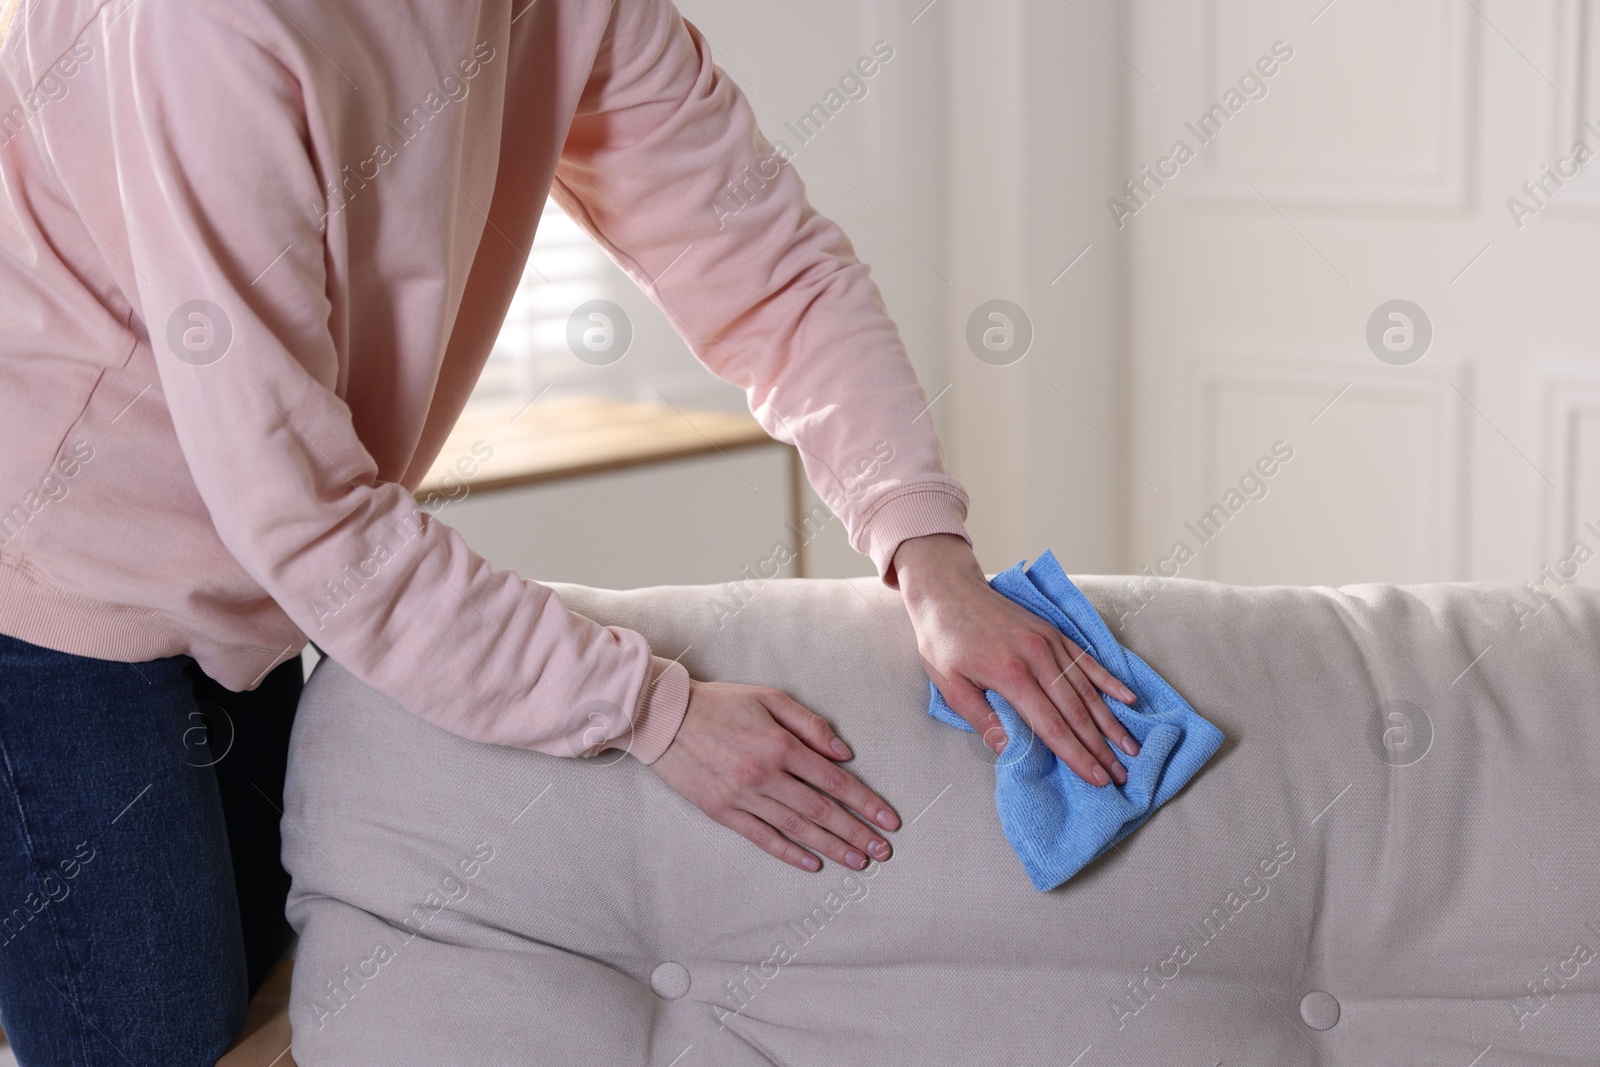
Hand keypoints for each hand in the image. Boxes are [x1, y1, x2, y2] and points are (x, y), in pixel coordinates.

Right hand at [648, 679, 898, 871]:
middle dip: (856, 833)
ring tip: (858, 862)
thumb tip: (845, 753)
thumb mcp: (770, 697)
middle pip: (822, 811)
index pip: (835, 781)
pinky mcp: (722, 811)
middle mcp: (766, 775)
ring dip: (831, 848)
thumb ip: (810, 724)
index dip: (866, 803)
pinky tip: (813, 864)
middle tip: (882, 851)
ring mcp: (743, 797)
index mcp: (781, 744)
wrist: (664, 717)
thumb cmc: (720, 702)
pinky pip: (762, 838)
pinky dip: (789, 853)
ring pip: (797, 829)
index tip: (889, 820)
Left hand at [892, 533, 1139, 786]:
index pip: (1051, 726)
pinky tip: (1128, 698)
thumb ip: (982, 718)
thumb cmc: (943, 641)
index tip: (1098, 779)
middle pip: (1076, 711)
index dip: (1077, 755)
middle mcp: (1037, 658)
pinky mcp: (1052, 632)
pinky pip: (1087, 659)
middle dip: (1100, 747)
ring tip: (1130, 747)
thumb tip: (1011, 751)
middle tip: (1121, 774)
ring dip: (1110, 721)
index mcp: (1011, 675)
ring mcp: (1049, 642)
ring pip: (1087, 688)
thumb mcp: (949, 685)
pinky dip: (1109, 680)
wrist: (947, 591)